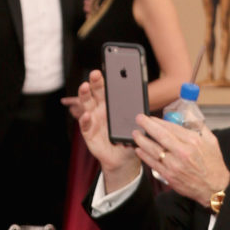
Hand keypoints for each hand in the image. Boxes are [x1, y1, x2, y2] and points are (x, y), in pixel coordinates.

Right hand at [76, 70, 138, 184]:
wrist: (124, 159)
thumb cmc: (130, 139)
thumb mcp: (137, 128)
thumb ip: (139, 119)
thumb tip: (144, 113)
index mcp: (112, 105)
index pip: (108, 89)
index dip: (106, 79)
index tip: (107, 70)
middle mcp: (100, 109)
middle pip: (95, 92)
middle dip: (95, 82)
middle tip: (95, 74)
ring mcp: (93, 119)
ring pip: (87, 104)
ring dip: (85, 95)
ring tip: (85, 87)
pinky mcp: (88, 133)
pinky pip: (85, 125)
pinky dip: (85, 119)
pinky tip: (87, 115)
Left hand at [131, 114, 229, 206]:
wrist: (215, 188)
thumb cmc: (214, 166)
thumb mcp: (212, 142)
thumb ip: (200, 128)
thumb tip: (189, 117)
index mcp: (193, 141)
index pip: (170, 127)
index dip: (158, 121)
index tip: (151, 118)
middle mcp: (182, 152)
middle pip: (159, 135)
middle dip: (146, 125)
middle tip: (138, 119)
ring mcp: (175, 165)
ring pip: (153, 149)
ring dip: (141, 140)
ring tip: (135, 134)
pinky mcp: (170, 176)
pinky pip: (153, 164)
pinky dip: (144, 156)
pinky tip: (139, 150)